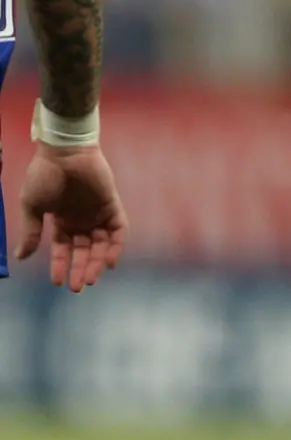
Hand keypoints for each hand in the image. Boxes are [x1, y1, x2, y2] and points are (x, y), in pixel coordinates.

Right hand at [15, 143, 126, 292]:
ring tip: (90, 279)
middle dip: (81, 269)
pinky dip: (116, 246)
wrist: (63, 152)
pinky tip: (109, 261)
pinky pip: (119, 229)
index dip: (61, 265)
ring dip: (97, 262)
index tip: (57, 282)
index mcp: (62, 221)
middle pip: (84, 250)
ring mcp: (98, 213)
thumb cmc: (45, 176)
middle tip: (78, 287)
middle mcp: (82, 219)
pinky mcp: (112, 204)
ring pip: (101, 244)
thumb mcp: (33, 206)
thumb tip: (22, 257)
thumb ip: (32, 232)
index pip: (64, 250)